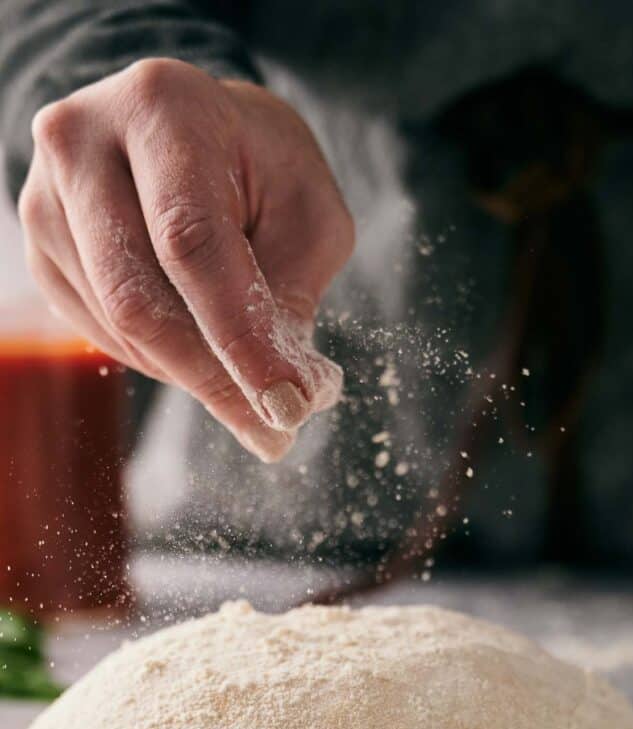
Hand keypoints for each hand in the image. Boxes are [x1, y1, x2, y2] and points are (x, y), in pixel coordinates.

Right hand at [19, 59, 353, 460]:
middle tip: (273, 431)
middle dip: (214, 379)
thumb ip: (295, 292)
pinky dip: (162, 359)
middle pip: (139, 298)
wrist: (184, 130)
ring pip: (120, 327)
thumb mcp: (306, 211)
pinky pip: (102, 333)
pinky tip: (201, 347)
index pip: (192, 243)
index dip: (240, 337)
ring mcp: (47, 200)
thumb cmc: (258, 165)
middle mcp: (83, 144)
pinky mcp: (41, 250)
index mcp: (162, 109)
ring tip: (250, 379)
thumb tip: (290, 396)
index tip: (286, 407)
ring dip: (193, 373)